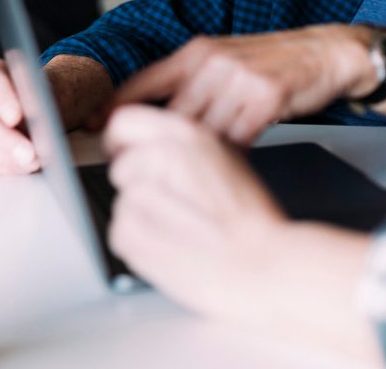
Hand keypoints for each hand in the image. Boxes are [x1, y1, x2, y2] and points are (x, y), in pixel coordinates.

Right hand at [0, 57, 39, 174]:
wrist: (26, 105)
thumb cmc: (34, 95)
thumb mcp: (42, 89)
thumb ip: (41, 101)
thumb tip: (43, 124)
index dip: (3, 99)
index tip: (16, 116)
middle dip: (4, 138)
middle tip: (28, 153)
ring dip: (3, 158)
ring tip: (30, 163)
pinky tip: (18, 168)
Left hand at [104, 105, 285, 317]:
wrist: (265, 264)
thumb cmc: (253, 220)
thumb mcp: (225, 160)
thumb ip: (185, 151)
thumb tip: (155, 150)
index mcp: (185, 134)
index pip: (123, 122)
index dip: (122, 143)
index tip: (125, 155)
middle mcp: (160, 156)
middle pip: (120, 167)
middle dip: (137, 186)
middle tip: (166, 207)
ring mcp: (142, 193)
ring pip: (123, 203)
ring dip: (142, 220)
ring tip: (180, 232)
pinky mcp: (131, 232)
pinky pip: (120, 234)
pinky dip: (138, 246)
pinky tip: (172, 249)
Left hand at [111, 27, 370, 144]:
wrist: (325, 53)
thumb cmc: (272, 64)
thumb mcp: (224, 61)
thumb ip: (190, 85)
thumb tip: (150, 119)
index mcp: (197, 52)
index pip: (145, 82)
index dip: (116, 108)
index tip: (95, 129)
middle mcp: (214, 62)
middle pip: (172, 116)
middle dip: (159, 146)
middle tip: (149, 169)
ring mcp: (240, 78)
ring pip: (205, 131)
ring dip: (201, 156)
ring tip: (197, 173)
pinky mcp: (267, 96)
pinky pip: (238, 138)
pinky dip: (232, 155)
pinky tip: (232, 165)